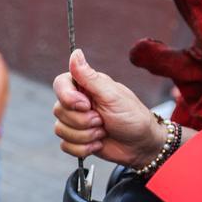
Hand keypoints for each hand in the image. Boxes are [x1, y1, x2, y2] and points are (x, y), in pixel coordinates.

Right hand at [53, 48, 164, 168]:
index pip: (60, 84)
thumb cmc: (132, 116)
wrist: (142, 145)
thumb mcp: (112, 96)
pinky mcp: (76, 139)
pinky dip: (84, 148)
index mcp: (86, 86)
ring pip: (60, 129)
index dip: (68, 97)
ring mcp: (76, 121)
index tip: (86, 105)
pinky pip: (65, 145)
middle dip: (83, 121)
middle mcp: (78, 101)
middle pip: (59, 110)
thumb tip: (75, 53)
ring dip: (86, 136)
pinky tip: (99, 143)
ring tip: (103, 131)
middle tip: (103, 120)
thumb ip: (90, 77)